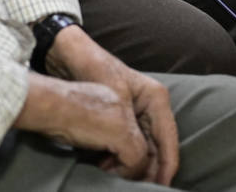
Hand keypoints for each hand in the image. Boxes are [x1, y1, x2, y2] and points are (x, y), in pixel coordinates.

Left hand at [44, 26, 179, 185]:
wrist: (66, 56)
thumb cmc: (92, 75)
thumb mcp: (116, 115)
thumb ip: (134, 146)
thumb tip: (139, 169)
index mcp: (156, 99)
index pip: (169, 142)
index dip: (166, 169)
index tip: (161, 189)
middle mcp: (150, 105)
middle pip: (157, 148)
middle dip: (150, 171)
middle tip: (142, 190)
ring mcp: (135, 111)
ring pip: (143, 148)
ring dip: (135, 167)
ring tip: (126, 184)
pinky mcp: (120, 117)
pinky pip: (128, 143)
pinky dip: (123, 159)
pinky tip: (114, 170)